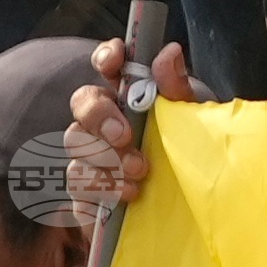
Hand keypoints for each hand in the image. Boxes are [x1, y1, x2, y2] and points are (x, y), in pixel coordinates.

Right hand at [64, 30, 193, 224]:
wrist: (188, 214)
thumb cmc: (188, 156)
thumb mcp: (191, 121)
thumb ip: (177, 89)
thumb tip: (168, 52)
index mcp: (128, 95)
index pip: (106, 65)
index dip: (105, 57)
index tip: (115, 61)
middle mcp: (103, 121)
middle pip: (82, 102)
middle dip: (100, 116)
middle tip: (125, 135)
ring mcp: (90, 158)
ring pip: (75, 146)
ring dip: (104, 158)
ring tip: (139, 172)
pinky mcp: (87, 195)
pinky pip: (78, 189)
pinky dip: (101, 190)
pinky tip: (128, 195)